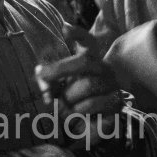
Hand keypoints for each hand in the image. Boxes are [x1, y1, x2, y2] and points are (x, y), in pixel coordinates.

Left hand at [35, 24, 122, 148]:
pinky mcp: (116, 105)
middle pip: (83, 61)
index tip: (64, 28)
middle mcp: (104, 69)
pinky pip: (95, 105)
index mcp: (90, 61)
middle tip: (43, 85)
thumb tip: (40, 76)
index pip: (87, 41)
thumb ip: (50, 79)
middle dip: (59, 70)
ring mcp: (113, 86)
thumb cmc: (72, 103)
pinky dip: (79, 113)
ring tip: (61, 109)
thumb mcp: (60, 88)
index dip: (77, 33)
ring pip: (88, 85)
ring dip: (68, 99)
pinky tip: (74, 119)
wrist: (92, 128)